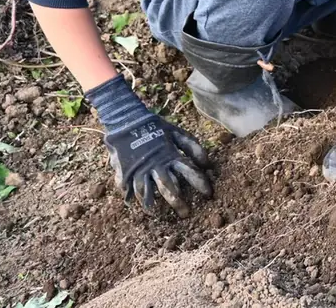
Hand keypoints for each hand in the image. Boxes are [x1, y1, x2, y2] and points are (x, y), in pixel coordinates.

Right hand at [85, 75, 211, 216]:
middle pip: (169, 188)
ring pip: (149, 192)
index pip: (189, 172)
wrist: (128, 120)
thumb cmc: (156, 127)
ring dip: (154, 205)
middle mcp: (157, 165)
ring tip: (158, 215)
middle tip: (186, 214)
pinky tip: (138, 206)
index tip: (208, 194)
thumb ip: (193, 147)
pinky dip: (135, 197)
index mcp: (171, 155)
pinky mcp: (127, 171)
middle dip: (178, 202)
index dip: (199, 183)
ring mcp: (140, 169)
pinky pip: (131, 188)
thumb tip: (207, 164)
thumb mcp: (177, 133)